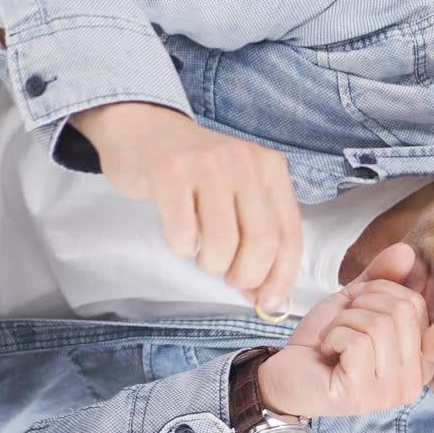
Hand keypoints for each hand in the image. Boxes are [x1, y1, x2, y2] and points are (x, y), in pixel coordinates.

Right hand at [70, 101, 301, 309]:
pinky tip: (179, 234)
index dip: (283, 277)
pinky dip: (181, 248)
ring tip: (201, 254)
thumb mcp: (236, 194)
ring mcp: (208, 163)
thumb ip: (256, 238)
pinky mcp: (170, 170)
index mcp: (270, 169)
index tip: (270, 304)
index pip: (290, 234)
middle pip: (262, 242)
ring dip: (211, 264)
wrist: (144, 129)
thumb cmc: (194, 173)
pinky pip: (183, 233)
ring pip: (223, 242)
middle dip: (246, 276)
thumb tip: (268, 300)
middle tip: (229, 278)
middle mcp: (245, 162)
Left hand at [257, 243, 433, 417]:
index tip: (356, 311)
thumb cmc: (323, 341)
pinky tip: (326, 352)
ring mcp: (389, 394)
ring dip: (343, 321)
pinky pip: (358, 342)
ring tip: (331, 339)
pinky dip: (333, 335)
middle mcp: (412, 382)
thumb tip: (407, 251)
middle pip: (402, 311)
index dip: (378, 293)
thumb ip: (381, 278)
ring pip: (379, 325)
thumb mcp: (355, 302)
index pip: (416, 304)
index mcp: (419, 360)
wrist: (285, 372)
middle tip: (340, 324)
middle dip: (360, 305)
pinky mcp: (361, 396)